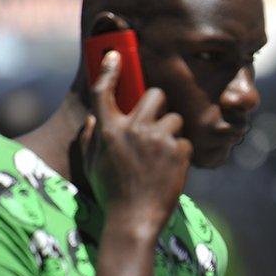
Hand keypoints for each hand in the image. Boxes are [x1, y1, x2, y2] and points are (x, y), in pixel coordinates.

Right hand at [80, 51, 191, 230]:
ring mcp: (157, 139)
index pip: (105, 92)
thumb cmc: (111, 193)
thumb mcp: (93, 165)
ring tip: (162, 155)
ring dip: (171, 132)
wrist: (134, 220)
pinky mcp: (178, 151)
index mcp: (108, 130)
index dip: (110, 71)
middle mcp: (132, 129)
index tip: (115, 56)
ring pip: (175, 118)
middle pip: (155, 95)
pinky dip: (180, 154)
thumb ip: (90, 138)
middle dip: (159, 105)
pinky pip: (185, 141)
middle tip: (156, 122)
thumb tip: (95, 117)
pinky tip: (170, 170)